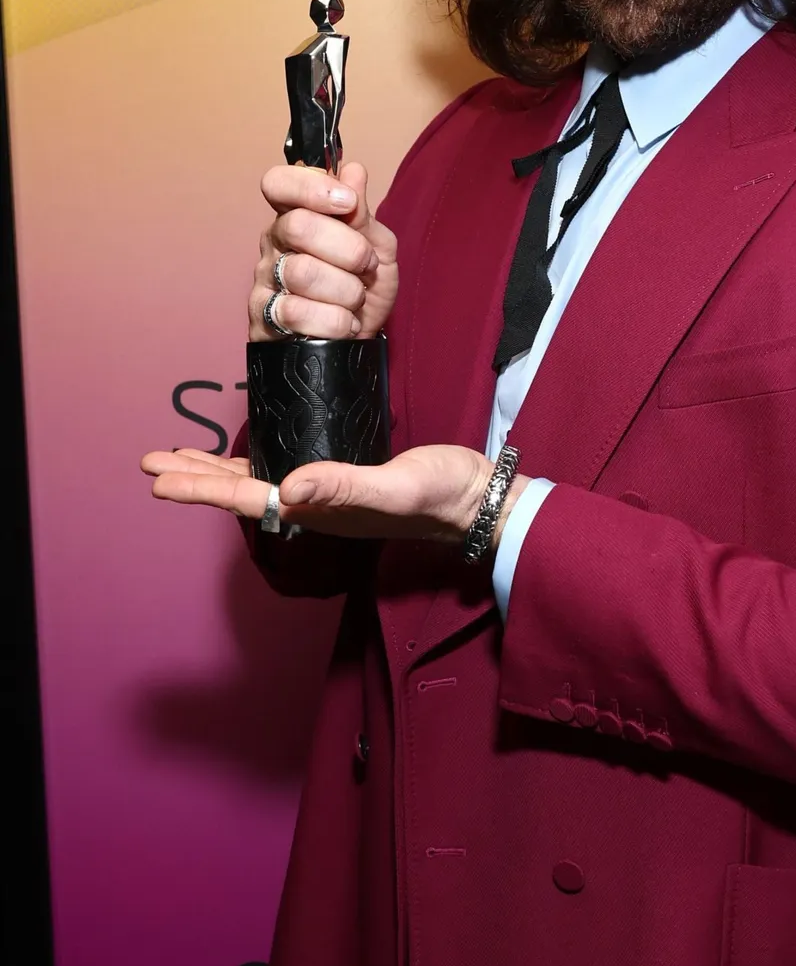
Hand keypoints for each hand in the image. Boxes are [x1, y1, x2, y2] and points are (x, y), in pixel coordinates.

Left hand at [140, 446, 531, 546]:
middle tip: (151, 463)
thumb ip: (344, 486)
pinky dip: (252, 464)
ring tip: (179, 459)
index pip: (247, 498)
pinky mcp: (341, 476)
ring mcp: (326, 493)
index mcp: (319, 508)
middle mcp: (314, 504)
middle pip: (241, 493)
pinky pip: (283, 472)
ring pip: (257, 483)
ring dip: (215, 472)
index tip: (159, 477)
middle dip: (194, 478)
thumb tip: (288, 488)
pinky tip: (245, 457)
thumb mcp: (393, 485)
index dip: (200, 487)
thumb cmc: (438, 492)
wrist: (474, 496)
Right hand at [250, 159, 397, 341]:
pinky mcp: (262, 320)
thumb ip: (363, 214)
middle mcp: (274, 244)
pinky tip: (344, 324)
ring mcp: (264, 281)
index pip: (278, 183)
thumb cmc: (363, 289)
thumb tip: (353, 172)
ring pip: (302, 272)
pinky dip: (334, 321)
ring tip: (356, 300)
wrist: (358, 343)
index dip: (311, 186)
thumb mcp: (378, 248)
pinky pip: (296, 313)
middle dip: (348, 249)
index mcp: (297, 216)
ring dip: (346, 290)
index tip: (347, 202)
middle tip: (366, 265)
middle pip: (297, 226)